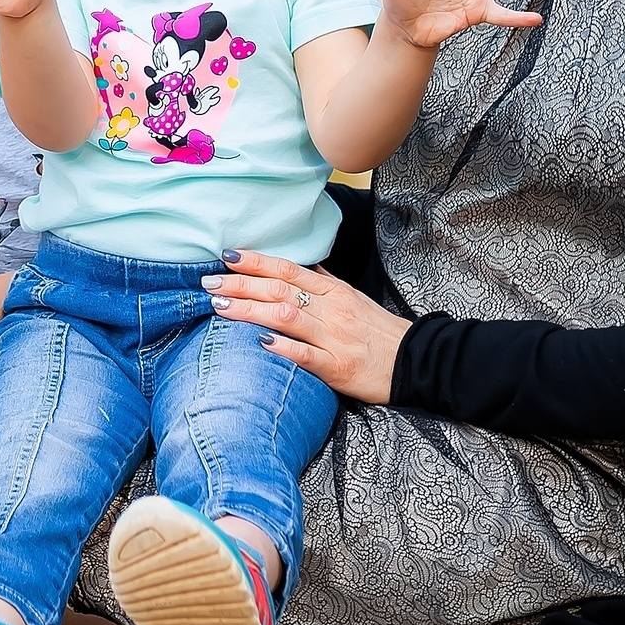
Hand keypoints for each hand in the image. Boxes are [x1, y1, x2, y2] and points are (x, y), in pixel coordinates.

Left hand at [203, 251, 409, 405]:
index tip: (227, 256)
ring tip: (220, 307)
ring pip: (287, 316)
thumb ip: (326, 283)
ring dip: (250, 310)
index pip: (288, 269)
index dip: (256, 262)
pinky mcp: (339, 367)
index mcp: (333, 291)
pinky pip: (307, 356)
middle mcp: (331, 310)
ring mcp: (334, 338)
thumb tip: (305, 264)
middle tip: (209, 283)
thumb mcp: (354, 299)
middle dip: (241, 285)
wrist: (416, 363)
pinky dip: (283, 348)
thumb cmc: (380, 332)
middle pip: (280, 290)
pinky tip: (259, 343)